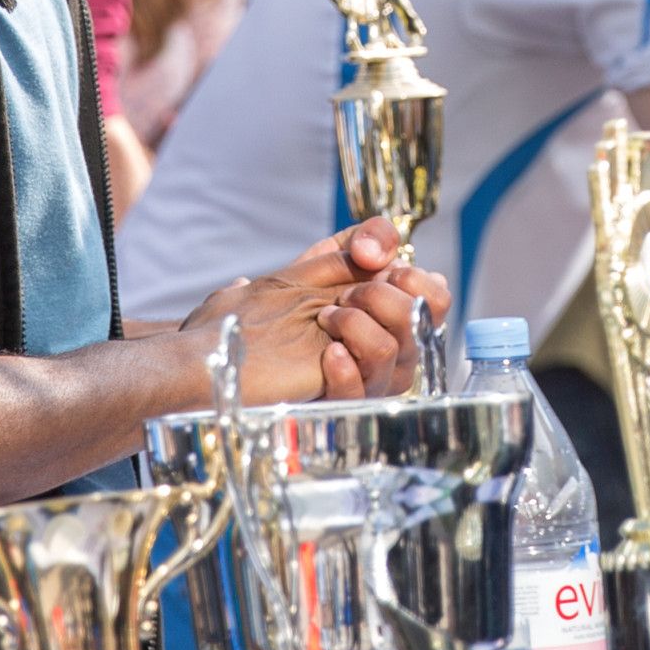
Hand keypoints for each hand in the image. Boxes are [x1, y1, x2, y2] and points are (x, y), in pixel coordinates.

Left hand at [182, 218, 450, 402]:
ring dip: (363, 330)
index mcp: (386, 313)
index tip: (389, 267)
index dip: (421, 282)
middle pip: (426, 326)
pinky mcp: (336, 406)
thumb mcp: (313, 264)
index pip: (436, 298)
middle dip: (387, 300)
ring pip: (399, 359)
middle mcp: (384, 350)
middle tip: (347, 296)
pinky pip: (364, 392)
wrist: (214, 346)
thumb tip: (376, 250)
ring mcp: (363, 381)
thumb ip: (355, 242)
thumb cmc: (264, 307)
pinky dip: (348, 368)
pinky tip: (328, 353)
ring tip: (328, 320)